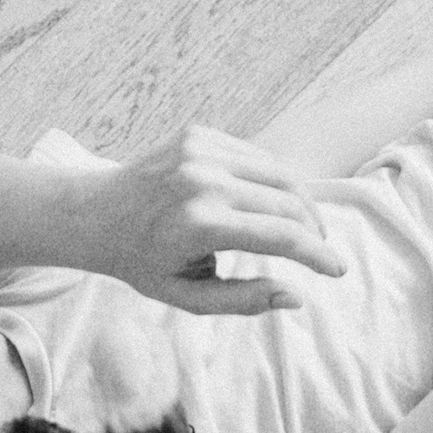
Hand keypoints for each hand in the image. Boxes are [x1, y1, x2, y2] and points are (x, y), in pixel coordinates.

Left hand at [91, 127, 347, 312]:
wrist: (95, 213)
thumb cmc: (143, 263)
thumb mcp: (189, 298)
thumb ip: (245, 300)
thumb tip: (296, 296)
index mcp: (201, 224)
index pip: (281, 236)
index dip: (317, 255)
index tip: (337, 271)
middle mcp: (204, 179)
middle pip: (287, 202)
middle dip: (314, 230)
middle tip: (322, 253)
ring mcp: (201, 149)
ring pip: (278, 173)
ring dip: (301, 202)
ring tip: (306, 229)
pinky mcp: (200, 133)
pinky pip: (255, 156)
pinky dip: (273, 181)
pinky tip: (273, 203)